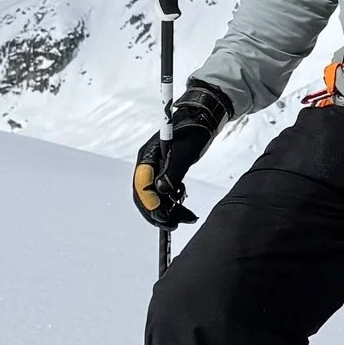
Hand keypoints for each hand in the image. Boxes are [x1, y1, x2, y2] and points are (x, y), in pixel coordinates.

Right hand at [133, 82, 230, 228]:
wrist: (201, 119)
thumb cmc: (193, 131)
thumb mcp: (185, 152)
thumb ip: (173, 171)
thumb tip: (162, 191)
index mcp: (147, 156)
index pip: (141, 185)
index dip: (151, 203)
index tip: (164, 216)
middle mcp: (147, 164)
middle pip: (143, 194)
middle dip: (156, 212)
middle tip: (172, 224)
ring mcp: (155, 168)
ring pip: (153, 196)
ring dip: (166, 210)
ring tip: (185, 217)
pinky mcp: (164, 172)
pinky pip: (162, 193)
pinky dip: (171, 203)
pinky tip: (183, 207)